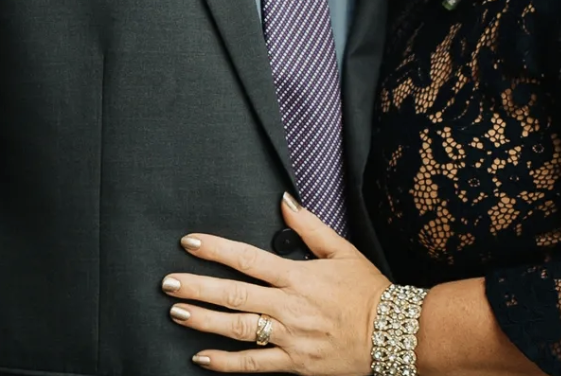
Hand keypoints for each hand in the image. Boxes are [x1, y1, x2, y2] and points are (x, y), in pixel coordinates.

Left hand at [162, 192, 389, 373]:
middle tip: (168, 283)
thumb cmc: (368, 290)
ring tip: (176, 313)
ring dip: (204, 321)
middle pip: (235, 295)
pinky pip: (254, 365)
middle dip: (198, 287)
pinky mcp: (295, 365)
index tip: (189, 243)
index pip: (247, 259)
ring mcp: (290, 338)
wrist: (393, 334)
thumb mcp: (343, 250)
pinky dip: (225, 363)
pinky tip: (201, 357)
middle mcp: (289, 306)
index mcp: (298, 276)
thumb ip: (310, 226)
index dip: (216, 250)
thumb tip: (284, 200)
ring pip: (238, 329)